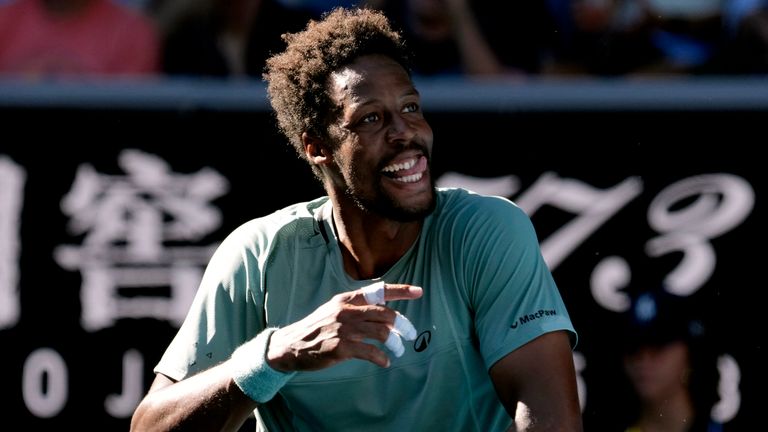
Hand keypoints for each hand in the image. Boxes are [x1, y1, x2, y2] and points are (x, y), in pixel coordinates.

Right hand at [266, 283, 422, 370]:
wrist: (291, 345)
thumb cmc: (317, 328)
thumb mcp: (334, 309)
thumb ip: (356, 307)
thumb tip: (384, 311)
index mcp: (347, 299)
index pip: (379, 290)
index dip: (401, 290)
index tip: (419, 292)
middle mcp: (347, 311)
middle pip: (386, 314)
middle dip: (404, 325)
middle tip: (410, 335)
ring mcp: (344, 329)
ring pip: (382, 333)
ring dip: (396, 344)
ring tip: (398, 351)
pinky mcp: (341, 347)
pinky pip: (371, 352)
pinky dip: (382, 358)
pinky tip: (384, 362)